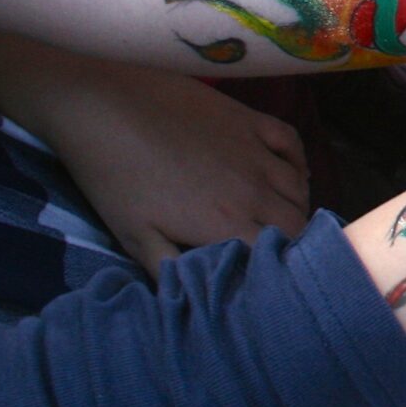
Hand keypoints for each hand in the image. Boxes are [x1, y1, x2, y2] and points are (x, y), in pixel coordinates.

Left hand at [31, 63, 311, 272]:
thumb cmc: (115, 176)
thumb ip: (170, 270)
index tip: (266, 271)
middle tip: (270, 245)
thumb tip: (196, 301)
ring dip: (295, 203)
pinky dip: (298, 161)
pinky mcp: (251, 120)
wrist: (106, 105)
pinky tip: (289, 170)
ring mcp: (256, 151)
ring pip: (299, 185)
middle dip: (291, 237)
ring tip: (278, 213)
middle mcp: (254, 189)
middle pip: (296, 221)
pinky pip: (292, 143)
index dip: (279, 266)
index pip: (279, 253)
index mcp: (228, 223)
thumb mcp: (133, 235)